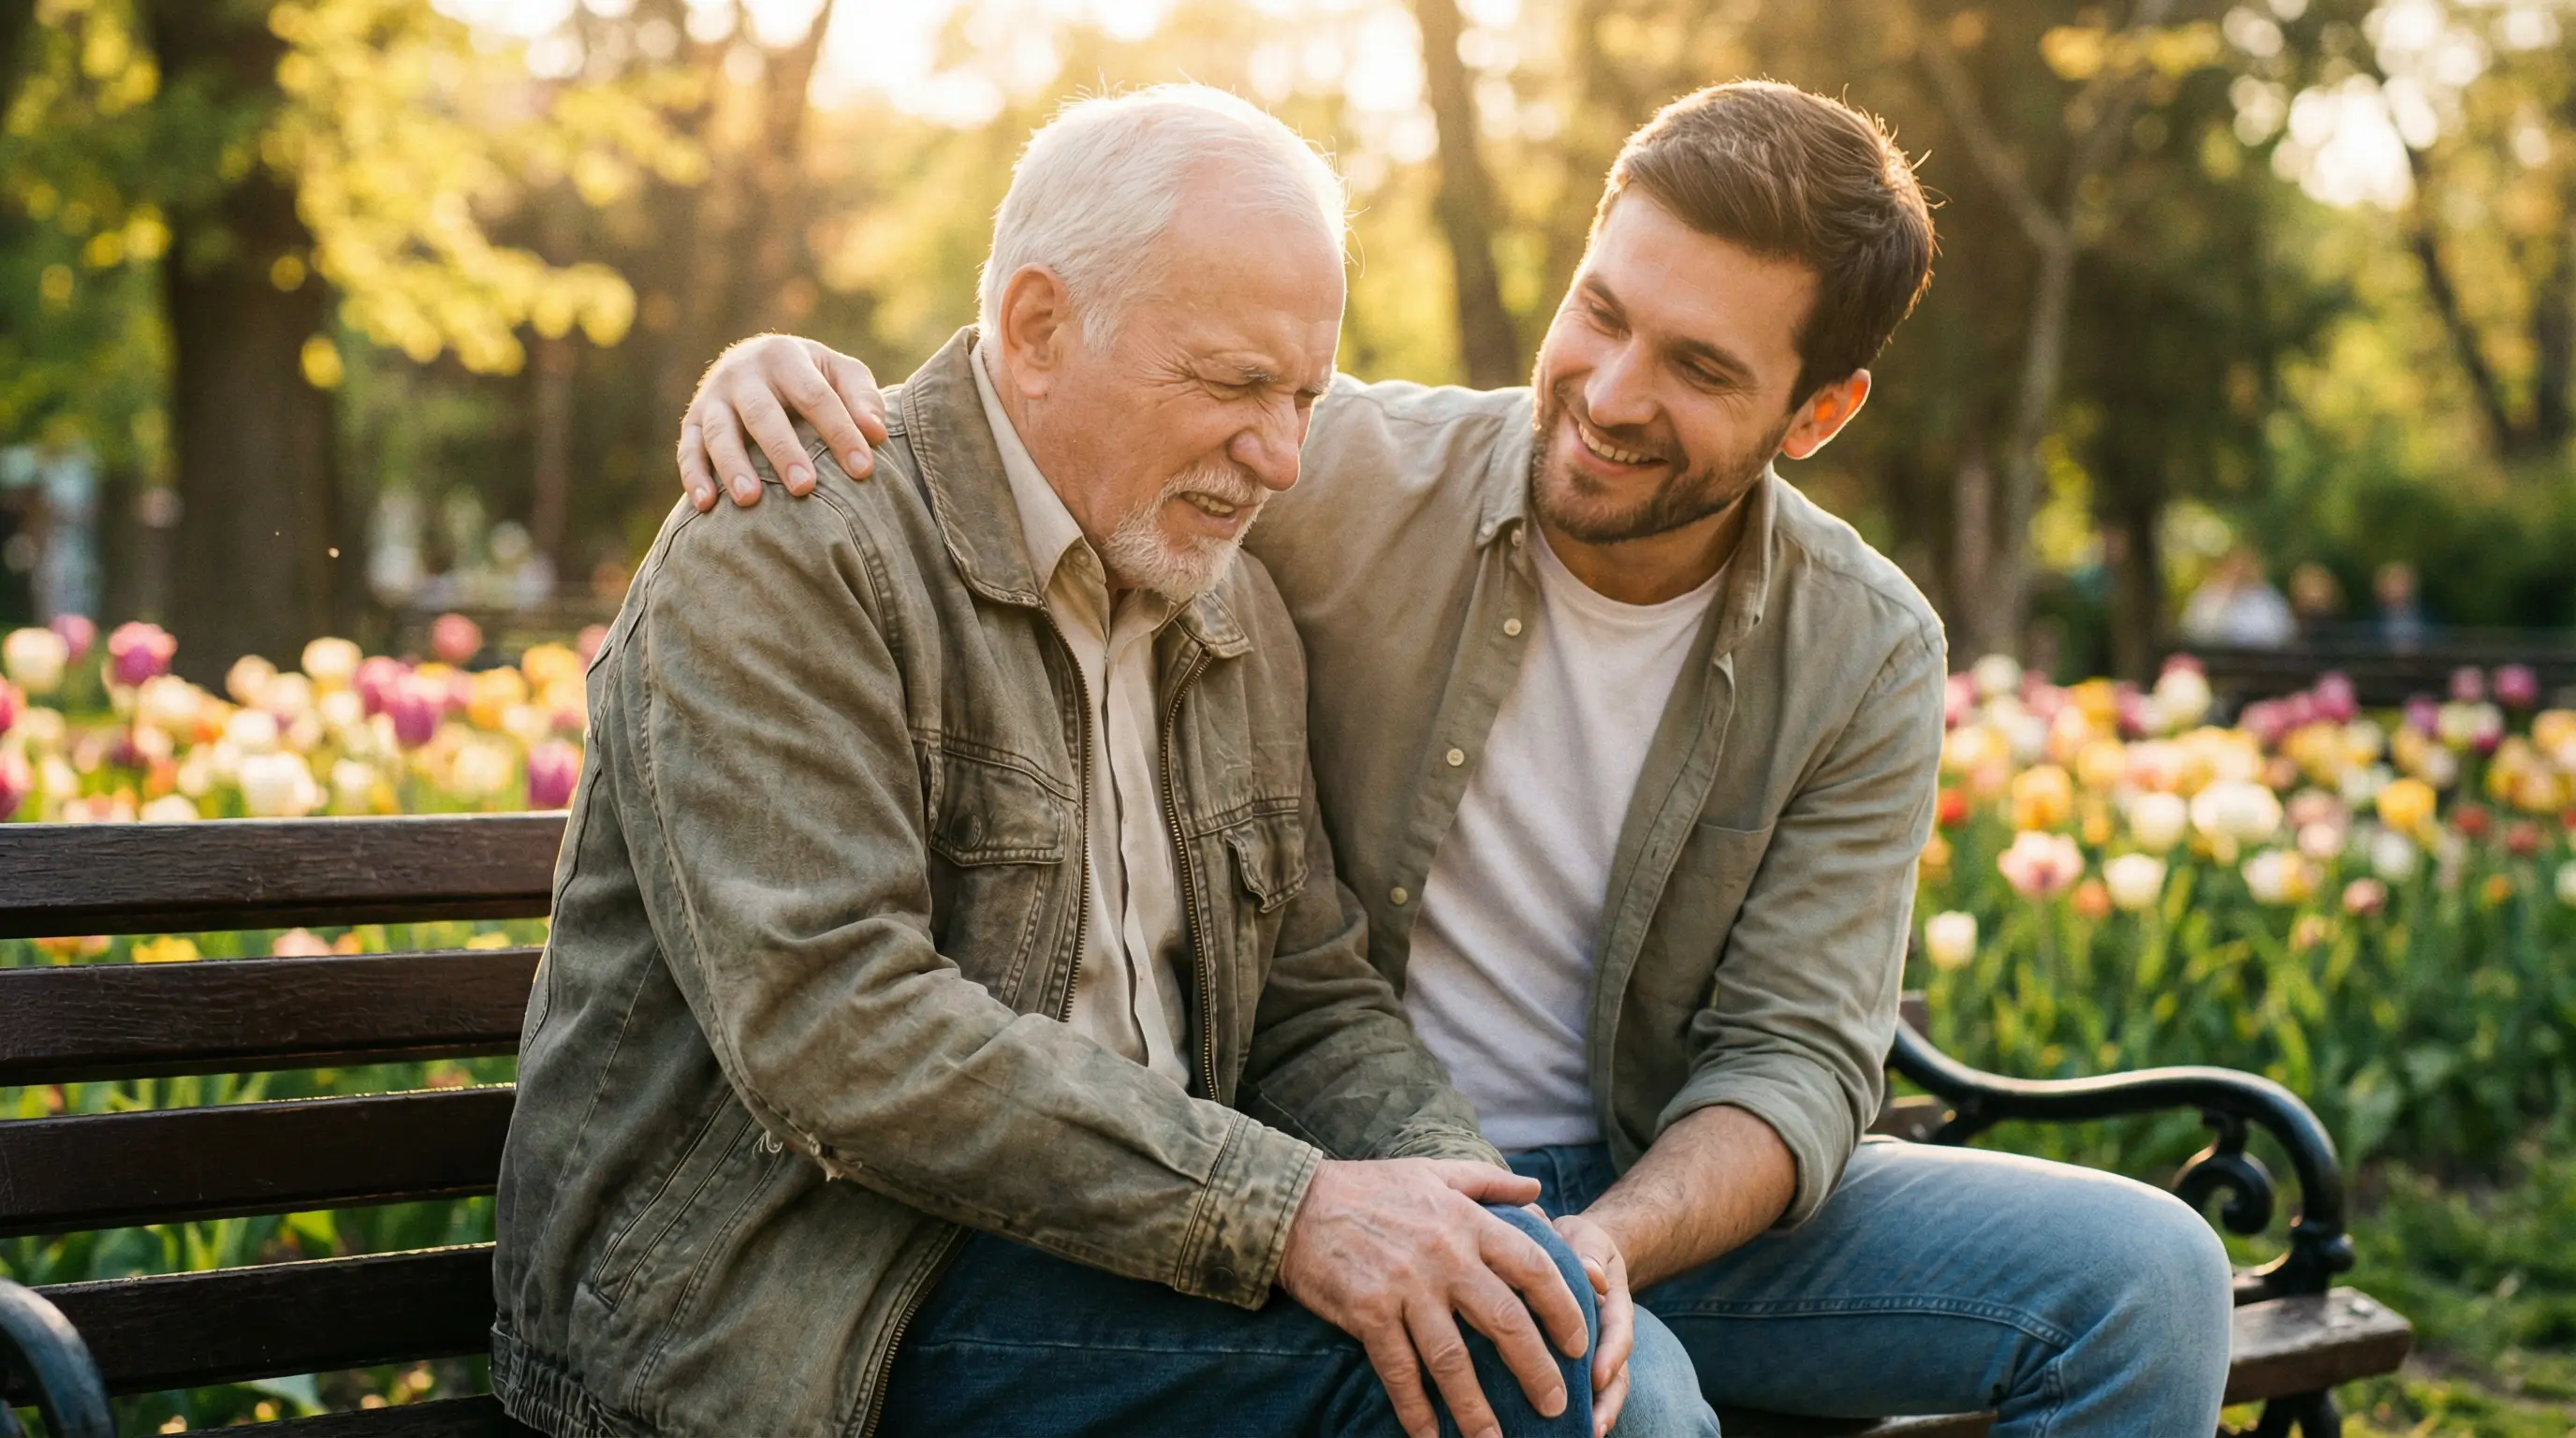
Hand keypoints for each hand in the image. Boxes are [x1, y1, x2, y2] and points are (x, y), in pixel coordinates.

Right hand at [678, 335, 888, 510]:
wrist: (755, 361)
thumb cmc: (811, 377)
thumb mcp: (839, 373)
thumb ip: (862, 398)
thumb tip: (876, 433)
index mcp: (785, 356)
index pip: (816, 396)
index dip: (840, 432)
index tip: (863, 470)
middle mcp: (743, 373)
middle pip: (762, 414)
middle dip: (782, 451)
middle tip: (804, 488)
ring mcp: (713, 396)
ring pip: (718, 432)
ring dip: (732, 465)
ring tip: (750, 500)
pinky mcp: (692, 420)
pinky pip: (687, 449)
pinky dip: (694, 476)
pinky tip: (706, 505)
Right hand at [1277, 1159, 1587, 1437]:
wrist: (1294, 1204)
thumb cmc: (1369, 1188)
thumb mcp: (1434, 1172)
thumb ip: (1489, 1183)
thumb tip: (1537, 1190)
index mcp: (1465, 1222)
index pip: (1532, 1267)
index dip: (1563, 1308)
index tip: (1580, 1342)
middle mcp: (1443, 1256)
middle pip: (1504, 1320)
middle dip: (1537, 1369)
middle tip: (1557, 1405)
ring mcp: (1404, 1287)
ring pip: (1453, 1358)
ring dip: (1477, 1406)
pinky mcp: (1368, 1313)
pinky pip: (1399, 1370)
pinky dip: (1415, 1408)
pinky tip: (1430, 1436)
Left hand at [1551, 1213, 1634, 1437]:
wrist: (1577, 1252)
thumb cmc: (1578, 1244)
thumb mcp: (1585, 1236)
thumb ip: (1587, 1249)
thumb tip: (1591, 1273)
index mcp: (1614, 1303)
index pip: (1619, 1329)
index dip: (1612, 1353)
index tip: (1599, 1375)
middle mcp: (1609, 1334)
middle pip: (1617, 1372)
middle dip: (1608, 1400)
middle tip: (1595, 1426)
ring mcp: (1596, 1351)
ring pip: (1604, 1388)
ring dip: (1596, 1413)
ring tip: (1586, 1436)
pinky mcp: (1575, 1363)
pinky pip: (1580, 1389)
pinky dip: (1577, 1410)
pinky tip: (1556, 1430)